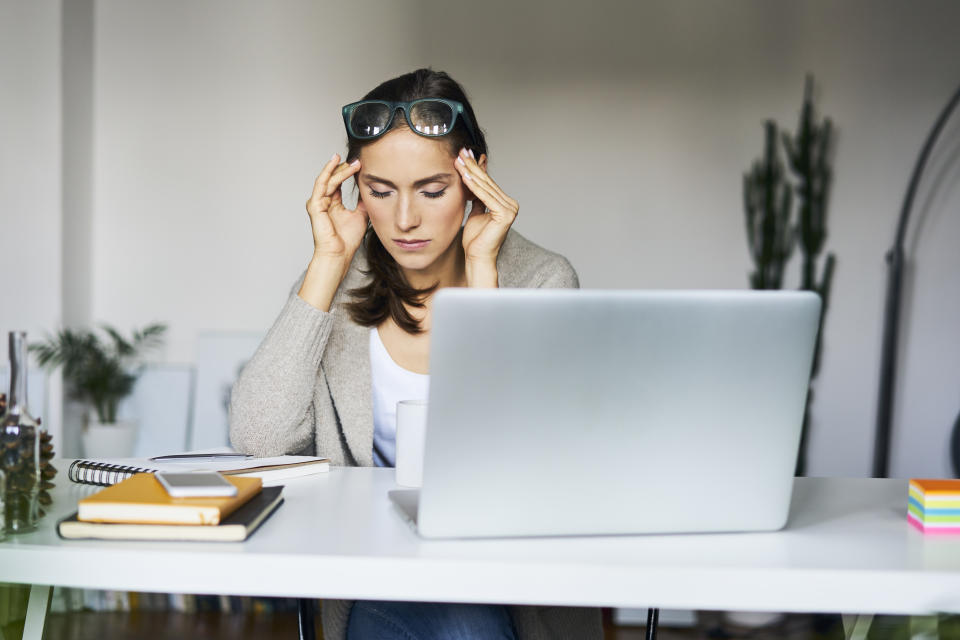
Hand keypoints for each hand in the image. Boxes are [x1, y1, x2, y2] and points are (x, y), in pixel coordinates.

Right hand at [305, 153, 366, 262]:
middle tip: (357, 160)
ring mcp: (317, 202)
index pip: (337, 182)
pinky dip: (330, 173)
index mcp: (332, 203)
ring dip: (339, 169)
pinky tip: (337, 165)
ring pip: (328, 179)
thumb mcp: (361, 215)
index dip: (347, 172)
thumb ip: (362, 202)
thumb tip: (370, 190)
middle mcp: (323, 201)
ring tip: (352, 162)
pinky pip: (322, 184)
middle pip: (332, 178)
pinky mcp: (315, 205)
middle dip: (344, 168)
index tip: (360, 164)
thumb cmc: (347, 240)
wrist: (339, 254)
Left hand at [455, 148, 517, 265]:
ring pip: (485, 187)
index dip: (475, 168)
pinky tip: (465, 176)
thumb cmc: (475, 239)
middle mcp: (511, 204)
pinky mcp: (505, 214)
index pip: (487, 182)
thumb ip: (477, 198)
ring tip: (459, 161)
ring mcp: (510, 209)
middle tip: (460, 152)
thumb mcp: (475, 213)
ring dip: (471, 173)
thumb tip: (473, 180)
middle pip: (487, 182)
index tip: (464, 155)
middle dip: (472, 166)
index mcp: (505, 203)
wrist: (477, 257)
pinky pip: (486, 197)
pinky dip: (474, 187)